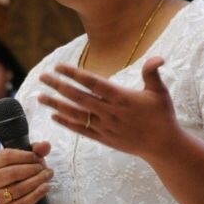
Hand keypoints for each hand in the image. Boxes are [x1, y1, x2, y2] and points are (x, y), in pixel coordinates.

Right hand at [0, 141, 52, 203]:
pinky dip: (37, 194)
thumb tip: (45, 145)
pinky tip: (46, 187)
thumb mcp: (30, 160)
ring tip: (48, 176)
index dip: (24, 156)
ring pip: (18, 188)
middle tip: (45, 168)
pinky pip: (24, 202)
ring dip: (36, 181)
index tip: (37, 157)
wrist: (20, 201)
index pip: (6, 156)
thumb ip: (37, 150)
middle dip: (31, 169)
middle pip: (12, 173)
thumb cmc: (25, 175)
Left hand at [38, 56, 182, 159]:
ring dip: (55, 104)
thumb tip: (158, 57)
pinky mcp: (103, 138)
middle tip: (42, 76)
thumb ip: (152, 72)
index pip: (93, 82)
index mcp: (121, 97)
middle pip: (78, 97)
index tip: (59, 66)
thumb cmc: (162, 115)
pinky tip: (53, 116)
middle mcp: (109, 112)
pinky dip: (66, 122)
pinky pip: (81, 129)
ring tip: (39, 96)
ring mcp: (105, 126)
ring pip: (75, 114)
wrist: (163, 146)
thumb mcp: (159, 91)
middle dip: (58, 86)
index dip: (74, 74)